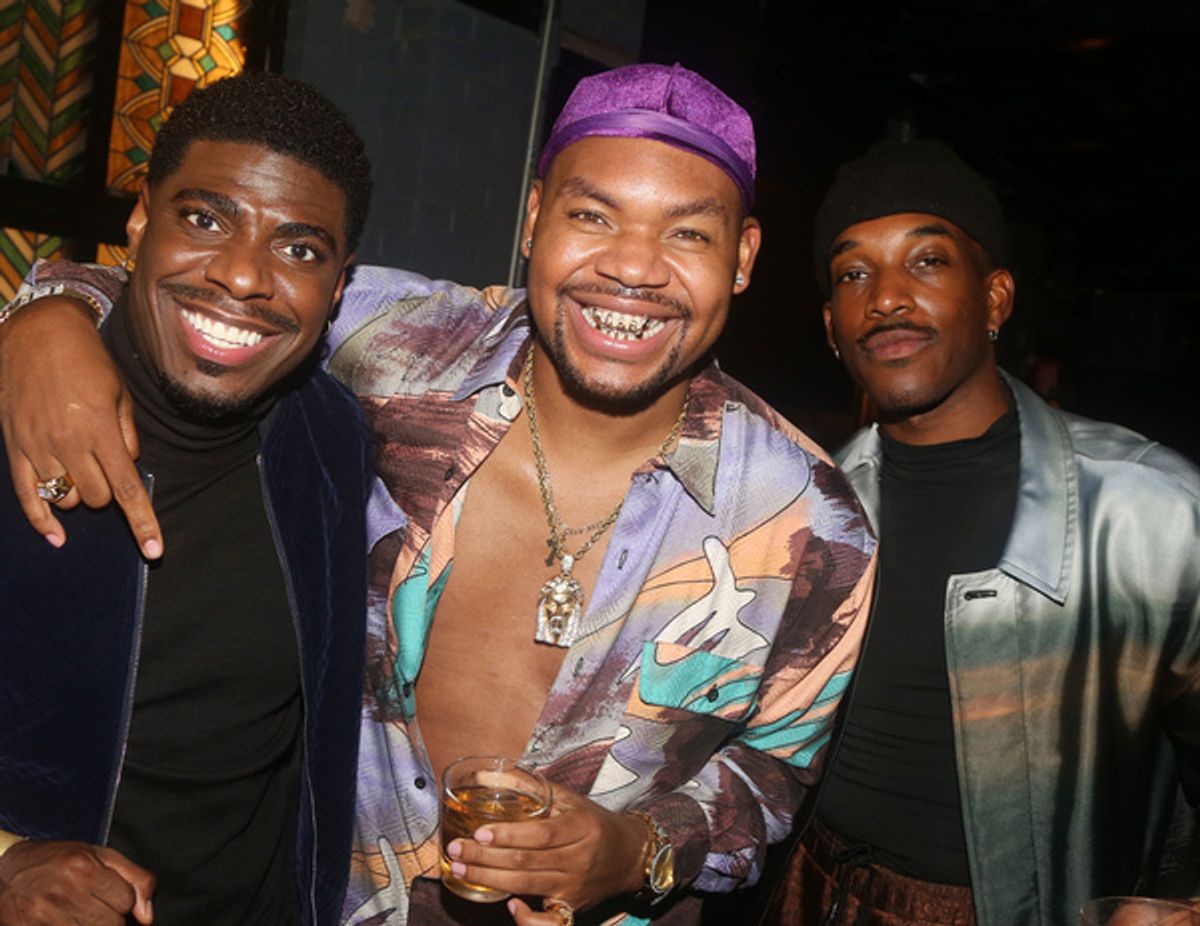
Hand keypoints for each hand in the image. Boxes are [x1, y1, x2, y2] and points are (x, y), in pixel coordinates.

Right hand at [0, 297, 161, 557]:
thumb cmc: (88, 360)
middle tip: (109, 466)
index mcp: (100, 430)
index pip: (127, 490)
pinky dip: (42, 519)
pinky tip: (56, 536)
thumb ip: (128, 436)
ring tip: (83, 468)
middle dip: (110, 492)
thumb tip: (129, 468)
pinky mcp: (15, 446)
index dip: (143, 523)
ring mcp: (38, 446)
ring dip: (82, 494)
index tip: (154, 551)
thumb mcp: (122, 393)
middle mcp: (68, 443)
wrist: (36, 333)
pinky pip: (28, 495)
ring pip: (67, 499)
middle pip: (98, 498)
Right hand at [0, 839, 154, 924]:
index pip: (126, 900)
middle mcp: (63, 890)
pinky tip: (66, 921)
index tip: (109, 897)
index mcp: (83, 866)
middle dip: (110, 919)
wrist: (6, 871)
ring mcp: (44, 914)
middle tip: (94, 909)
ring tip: (78, 915)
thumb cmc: (56, 861)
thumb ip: (135, 879)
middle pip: (111, 924)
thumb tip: (147, 916)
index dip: (122, 902)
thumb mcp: (100, 856)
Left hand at [444, 786, 647, 915]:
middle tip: (456, 850)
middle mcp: (580, 858)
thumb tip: (490, 775)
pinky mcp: (572, 907)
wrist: (632, 856)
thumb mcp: (571, 799)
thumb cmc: (597, 824)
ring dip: (490, 879)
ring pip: (527, 886)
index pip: (541, 834)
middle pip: (527, 862)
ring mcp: (575, 886)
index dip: (509, 835)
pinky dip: (527, 918)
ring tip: (461, 869)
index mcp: (582, 827)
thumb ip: (532, 787)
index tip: (480, 832)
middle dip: (486, 857)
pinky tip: (508, 904)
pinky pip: (548, 920)